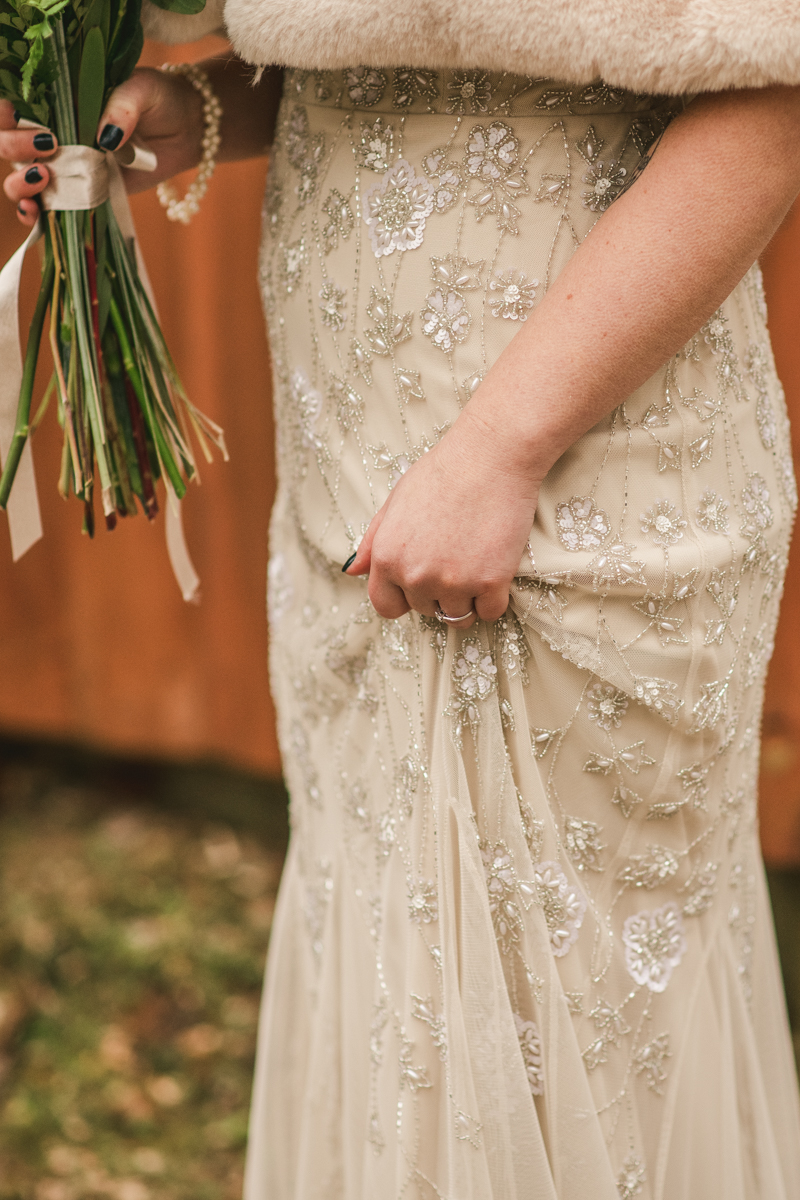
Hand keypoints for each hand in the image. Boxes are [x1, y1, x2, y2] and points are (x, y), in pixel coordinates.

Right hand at [1, 68, 202, 226]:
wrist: (187, 131)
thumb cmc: (161, 100)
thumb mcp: (144, 90)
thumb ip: (122, 105)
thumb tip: (105, 137)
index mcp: (56, 98)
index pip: (13, 105)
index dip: (5, 113)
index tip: (15, 115)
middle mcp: (53, 131)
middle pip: (9, 144)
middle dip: (14, 146)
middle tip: (48, 146)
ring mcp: (66, 165)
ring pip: (21, 178)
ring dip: (20, 184)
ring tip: (44, 179)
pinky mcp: (83, 193)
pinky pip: (50, 207)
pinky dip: (36, 214)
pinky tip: (35, 214)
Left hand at [345, 407, 540, 628]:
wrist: (491, 455)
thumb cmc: (442, 473)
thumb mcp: (396, 503)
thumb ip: (373, 542)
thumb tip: (352, 572)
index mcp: (387, 557)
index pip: (386, 607)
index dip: (403, 598)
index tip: (420, 583)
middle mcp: (415, 575)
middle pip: (425, 610)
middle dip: (437, 592)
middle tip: (455, 554)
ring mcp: (453, 582)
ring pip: (458, 616)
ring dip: (466, 597)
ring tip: (474, 560)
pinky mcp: (491, 582)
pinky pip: (490, 612)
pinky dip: (493, 597)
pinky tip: (494, 568)